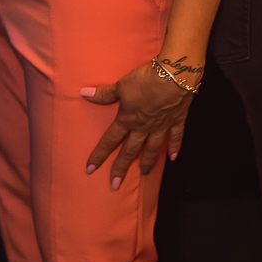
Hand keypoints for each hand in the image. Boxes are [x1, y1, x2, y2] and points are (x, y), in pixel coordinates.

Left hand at [80, 59, 197, 186]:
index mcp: (128, 119)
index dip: (99, 155)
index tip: (90, 170)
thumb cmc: (145, 79)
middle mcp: (143, 127)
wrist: (174, 76)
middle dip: (121, 168)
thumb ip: (104, 93)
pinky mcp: (176, 120)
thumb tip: (84, 93)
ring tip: (144, 172)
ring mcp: (161, 126)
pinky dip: (175, 148)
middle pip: (130, 151)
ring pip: (152, 148)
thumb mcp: (121, 84)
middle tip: (114, 185)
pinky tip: (173, 158)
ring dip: (148, 161)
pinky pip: (176, 137)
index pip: (110, 141)